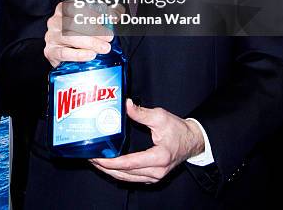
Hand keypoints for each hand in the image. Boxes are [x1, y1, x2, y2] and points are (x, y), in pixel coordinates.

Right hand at [44, 1, 113, 66]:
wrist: (61, 53)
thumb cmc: (76, 34)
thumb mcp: (87, 23)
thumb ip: (101, 17)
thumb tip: (117, 13)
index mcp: (62, 10)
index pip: (75, 7)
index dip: (90, 12)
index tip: (104, 19)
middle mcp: (55, 22)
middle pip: (74, 23)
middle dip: (94, 30)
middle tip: (109, 37)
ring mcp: (51, 37)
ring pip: (70, 37)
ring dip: (90, 42)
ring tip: (104, 48)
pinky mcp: (50, 52)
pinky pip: (64, 53)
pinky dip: (79, 54)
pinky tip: (91, 55)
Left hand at [90, 99, 204, 183]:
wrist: (192, 141)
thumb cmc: (178, 129)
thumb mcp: (160, 117)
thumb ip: (141, 113)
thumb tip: (125, 104)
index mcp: (158, 158)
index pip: (129, 163)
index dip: (111, 162)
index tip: (97, 157)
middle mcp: (156, 171)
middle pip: (125, 173)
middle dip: (105, 167)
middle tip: (89, 157)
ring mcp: (154, 176)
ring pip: (127, 178)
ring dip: (110, 171)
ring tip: (95, 161)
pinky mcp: (152, 176)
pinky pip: (132, 177)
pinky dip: (119, 172)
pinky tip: (109, 165)